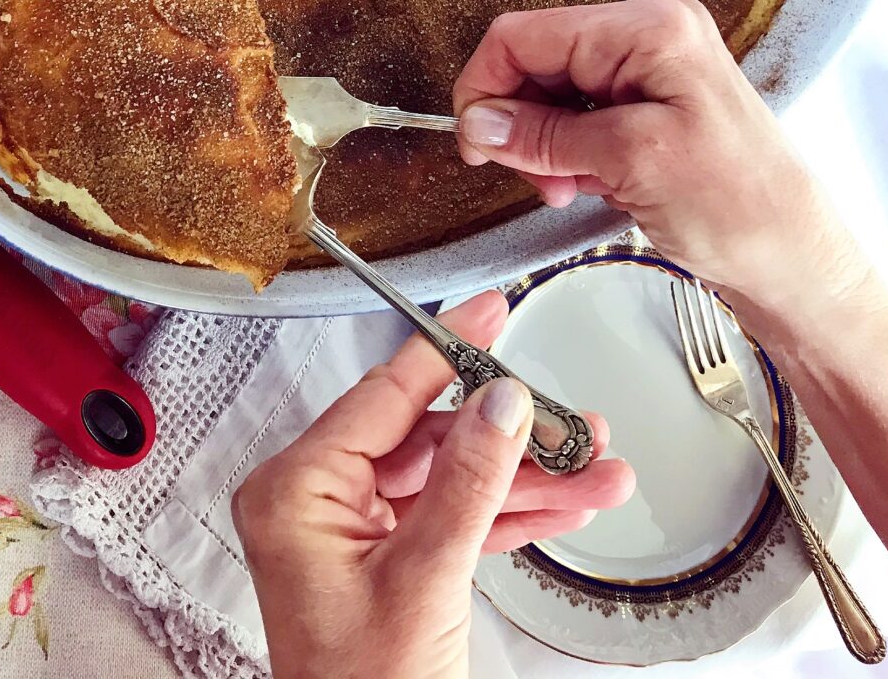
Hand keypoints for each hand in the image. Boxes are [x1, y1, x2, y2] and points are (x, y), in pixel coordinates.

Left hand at [233, 292, 632, 678]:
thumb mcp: (427, 576)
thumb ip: (469, 481)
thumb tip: (501, 406)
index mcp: (295, 490)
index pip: (382, 395)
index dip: (446, 350)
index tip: (488, 311)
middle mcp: (313, 502)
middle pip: (424, 436)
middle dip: (510, 436)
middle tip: (571, 421)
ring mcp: (347, 532)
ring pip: (446, 478)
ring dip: (523, 478)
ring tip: (592, 468)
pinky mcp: (381, 561)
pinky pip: (447, 517)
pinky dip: (503, 514)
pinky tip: (561, 503)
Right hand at [451, 0, 867, 315]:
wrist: (795, 264)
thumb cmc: (743, 209)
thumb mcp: (629, 162)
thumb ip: (545, 134)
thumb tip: (480, 122)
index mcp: (649, 29)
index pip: (524, 34)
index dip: (486, 86)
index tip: (474, 142)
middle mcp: (649, 37)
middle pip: (535, 62)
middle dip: (520, 122)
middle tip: (534, 178)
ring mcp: (650, 73)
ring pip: (551, 95)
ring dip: (543, 146)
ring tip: (565, 189)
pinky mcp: (649, 109)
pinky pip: (579, 120)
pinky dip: (568, 156)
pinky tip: (587, 185)